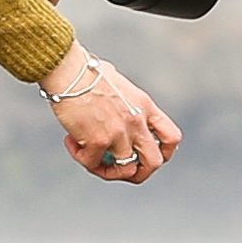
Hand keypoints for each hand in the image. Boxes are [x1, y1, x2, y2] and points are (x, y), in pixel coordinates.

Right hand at [46, 52, 181, 185]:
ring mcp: (119, 133)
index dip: (165, 153)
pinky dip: (81, 157)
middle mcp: (137, 122)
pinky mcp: (98, 141)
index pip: (171, 138)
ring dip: (106, 169)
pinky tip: (71, 141)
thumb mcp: (120, 85)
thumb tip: (117, 111)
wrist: (69, 70)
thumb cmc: (87, 72)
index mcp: (145, 107)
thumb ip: (126, 103)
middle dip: (139, 173)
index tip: (148, 154)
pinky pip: (92, 164)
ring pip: (125, 170)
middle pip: (154, 162)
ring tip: (89, 155)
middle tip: (120, 168)